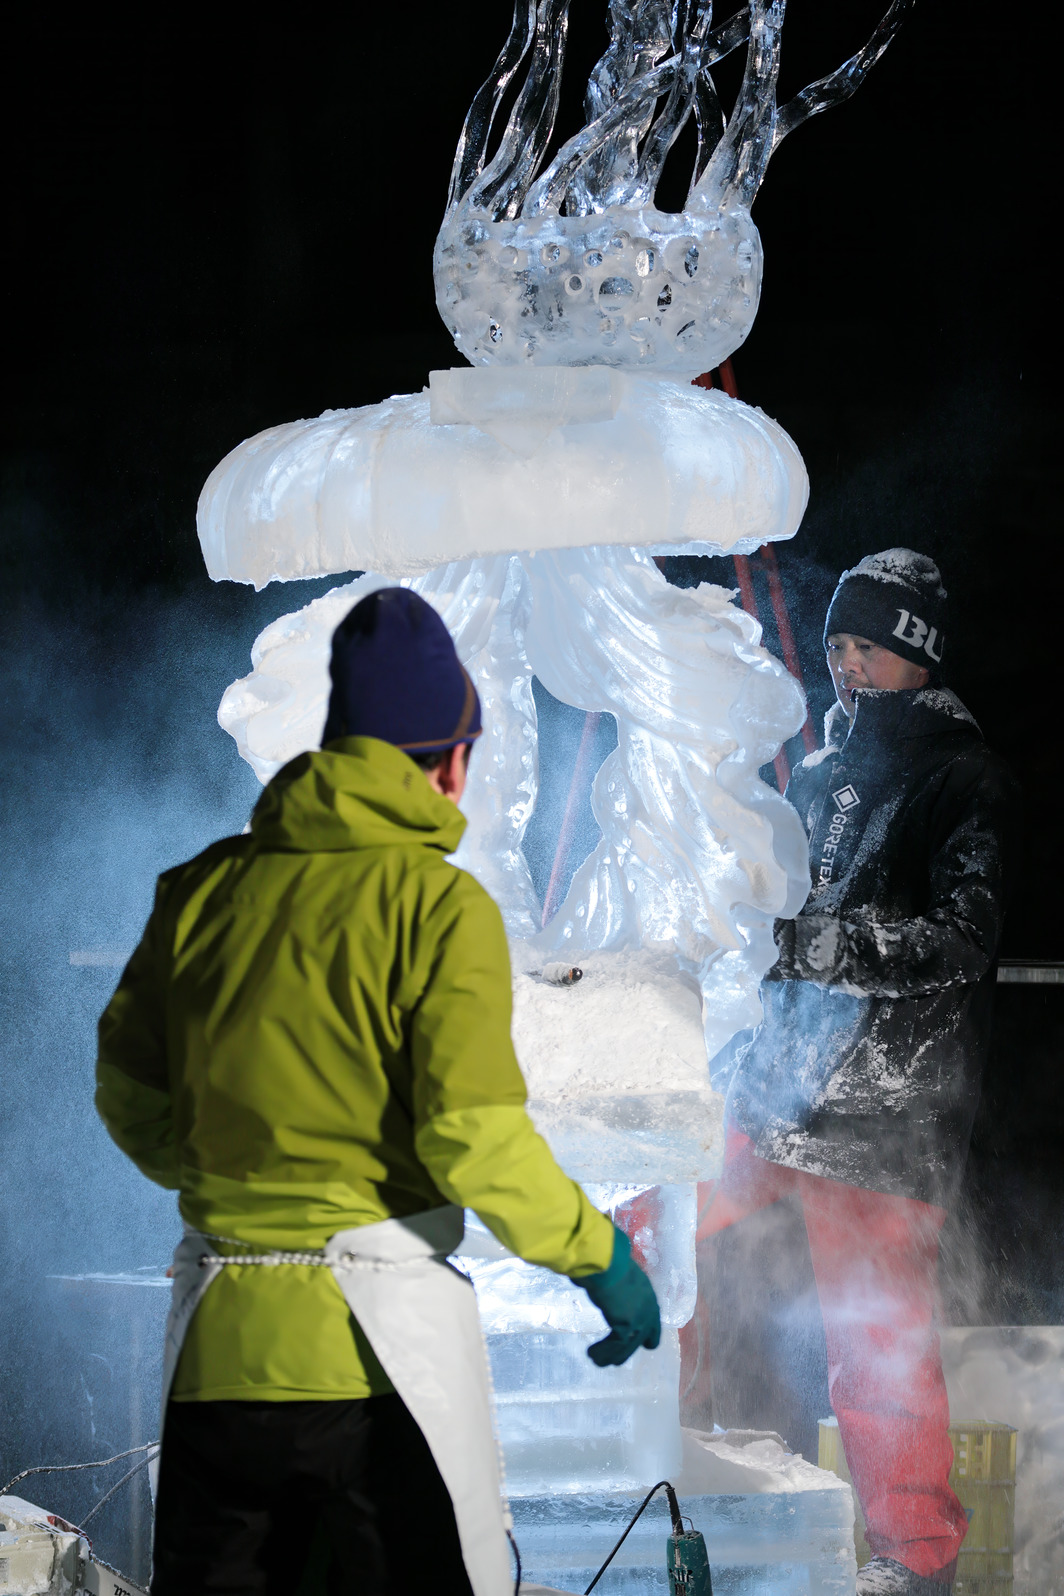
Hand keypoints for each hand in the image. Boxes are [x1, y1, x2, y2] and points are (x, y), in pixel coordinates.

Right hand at [578, 1225, 660, 1365]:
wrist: (608, 1262)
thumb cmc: (610, 1260)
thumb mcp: (621, 1273)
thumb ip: (619, 1284)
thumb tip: (607, 1281)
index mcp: (649, 1296)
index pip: (654, 1324)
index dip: (647, 1335)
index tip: (642, 1344)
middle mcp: (648, 1310)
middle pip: (643, 1339)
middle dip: (628, 1349)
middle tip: (617, 1356)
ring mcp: (639, 1320)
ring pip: (627, 1347)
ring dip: (612, 1355)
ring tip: (598, 1359)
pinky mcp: (625, 1328)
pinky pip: (615, 1347)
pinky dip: (602, 1353)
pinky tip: (592, 1354)